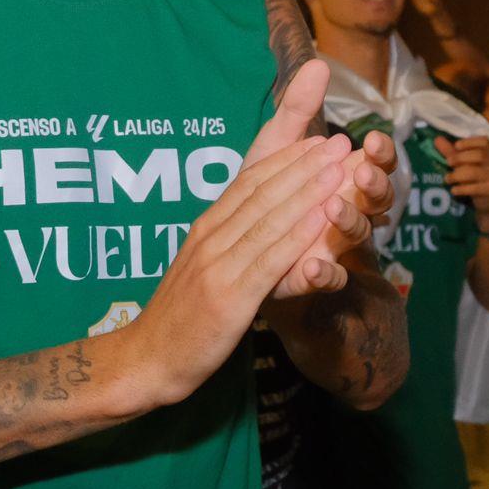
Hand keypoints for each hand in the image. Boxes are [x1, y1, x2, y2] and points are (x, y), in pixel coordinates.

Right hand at [132, 78, 357, 405]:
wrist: (146, 360)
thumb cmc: (183, 316)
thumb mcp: (207, 264)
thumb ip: (233, 236)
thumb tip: (259, 209)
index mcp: (210, 223)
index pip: (251, 174)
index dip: (287, 147)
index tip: (319, 128)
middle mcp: (212, 234)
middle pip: (263, 187)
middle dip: (305, 160)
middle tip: (341, 139)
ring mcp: (218, 264)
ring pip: (268, 217)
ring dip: (307, 189)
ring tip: (342, 167)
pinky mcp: (228, 298)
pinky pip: (269, 261)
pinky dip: (297, 237)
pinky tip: (323, 222)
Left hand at [244, 62, 397, 299]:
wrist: (237, 241)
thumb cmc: (268, 188)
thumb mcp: (276, 146)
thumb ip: (298, 109)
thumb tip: (319, 63)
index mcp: (347, 176)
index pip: (376, 162)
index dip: (380, 152)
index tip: (373, 139)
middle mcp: (348, 209)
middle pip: (379, 197)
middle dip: (376, 184)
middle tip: (363, 173)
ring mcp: (334, 244)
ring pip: (359, 234)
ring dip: (351, 221)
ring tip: (333, 207)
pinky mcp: (312, 276)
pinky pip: (330, 279)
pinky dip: (325, 272)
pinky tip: (311, 263)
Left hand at [435, 135, 488, 221]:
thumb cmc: (475, 175)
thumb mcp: (464, 161)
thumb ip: (452, 151)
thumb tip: (437, 140)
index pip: (484, 141)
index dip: (469, 142)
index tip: (456, 146)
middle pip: (479, 155)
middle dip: (460, 158)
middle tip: (448, 162)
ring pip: (474, 172)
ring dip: (457, 175)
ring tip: (447, 179)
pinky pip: (475, 189)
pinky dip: (461, 189)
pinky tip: (454, 190)